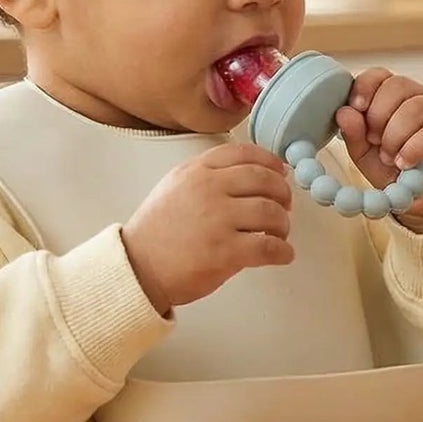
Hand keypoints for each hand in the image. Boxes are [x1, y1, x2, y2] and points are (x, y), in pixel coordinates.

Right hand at [122, 144, 292, 312]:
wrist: (138, 267)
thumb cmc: (158, 232)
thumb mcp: (175, 186)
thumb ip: (208, 175)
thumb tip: (254, 174)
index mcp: (197, 171)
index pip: (245, 153)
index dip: (270, 162)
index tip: (281, 172)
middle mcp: (208, 189)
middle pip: (264, 180)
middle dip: (282, 193)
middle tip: (284, 206)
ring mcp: (217, 219)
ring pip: (271, 212)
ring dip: (283, 224)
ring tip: (279, 233)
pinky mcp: (225, 252)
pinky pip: (269, 247)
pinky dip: (283, 251)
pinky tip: (282, 254)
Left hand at [335, 68, 422, 240]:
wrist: (422, 198)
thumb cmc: (394, 170)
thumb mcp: (365, 154)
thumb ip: (354, 133)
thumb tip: (344, 112)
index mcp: (395, 96)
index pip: (380, 75)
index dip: (365, 87)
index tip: (356, 107)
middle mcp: (419, 97)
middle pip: (396, 86)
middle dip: (378, 117)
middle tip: (375, 142)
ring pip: (414, 108)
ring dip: (394, 137)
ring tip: (390, 158)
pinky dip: (412, 150)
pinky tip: (404, 163)